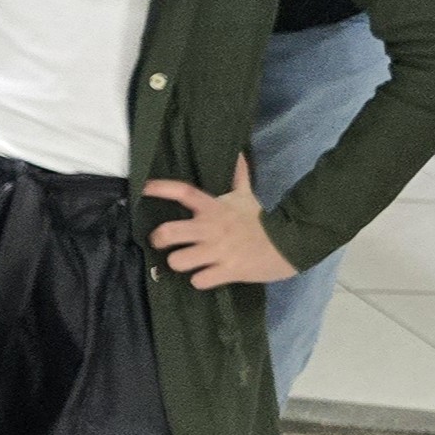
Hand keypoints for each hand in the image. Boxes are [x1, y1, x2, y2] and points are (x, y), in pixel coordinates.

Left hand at [144, 155, 295, 288]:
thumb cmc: (261, 220)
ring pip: (179, 261)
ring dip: (178, 263)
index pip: (184, 192)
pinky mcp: (229, 271)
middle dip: (158, 239)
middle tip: (160, 241)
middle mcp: (212, 228)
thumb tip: (238, 153)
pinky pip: (199, 280)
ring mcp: (219, 251)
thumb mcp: (246, 196)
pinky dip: (199, 281)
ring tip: (185, 262)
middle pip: (169, 232)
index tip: (143, 188)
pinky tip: (204, 276)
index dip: (161, 189)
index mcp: (214, 208)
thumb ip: (238, 176)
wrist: (291, 243)